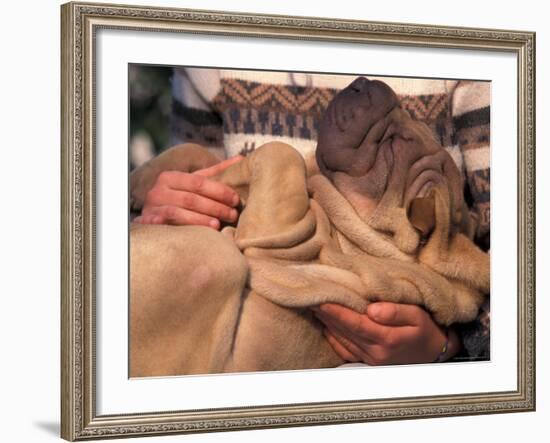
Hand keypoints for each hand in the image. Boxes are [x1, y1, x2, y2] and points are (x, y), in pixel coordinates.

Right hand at [134, 156, 242, 228]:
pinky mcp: (149, 222)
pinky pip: (166, 225)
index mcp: (171, 177)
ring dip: (200, 219)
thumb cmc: (180, 197)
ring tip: (218, 224)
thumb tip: (241, 159)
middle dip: (214, 207)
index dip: (219, 191)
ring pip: (178, 213)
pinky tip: (193, 232)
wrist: (153, 213)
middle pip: (191, 199)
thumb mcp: (195, 183)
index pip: (198, 182)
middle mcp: (158, 190)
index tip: (236, 199)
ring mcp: (152, 207)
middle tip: (233, 215)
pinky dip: (177, 226)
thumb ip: (216, 172)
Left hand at [312, 302, 459, 364]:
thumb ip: (395, 312)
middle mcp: (376, 352)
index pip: (354, 323)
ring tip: (315, 308)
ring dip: (327, 324)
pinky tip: (326, 327)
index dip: (336, 312)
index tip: (321, 300)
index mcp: (387, 339)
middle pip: (344, 331)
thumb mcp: (417, 316)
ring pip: (342, 340)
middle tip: (310, 299)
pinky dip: (333, 338)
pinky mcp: (369, 361)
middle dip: (326, 315)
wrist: (434, 353)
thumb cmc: (425, 330)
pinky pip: (346, 351)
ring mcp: (371, 359)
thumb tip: (372, 309)